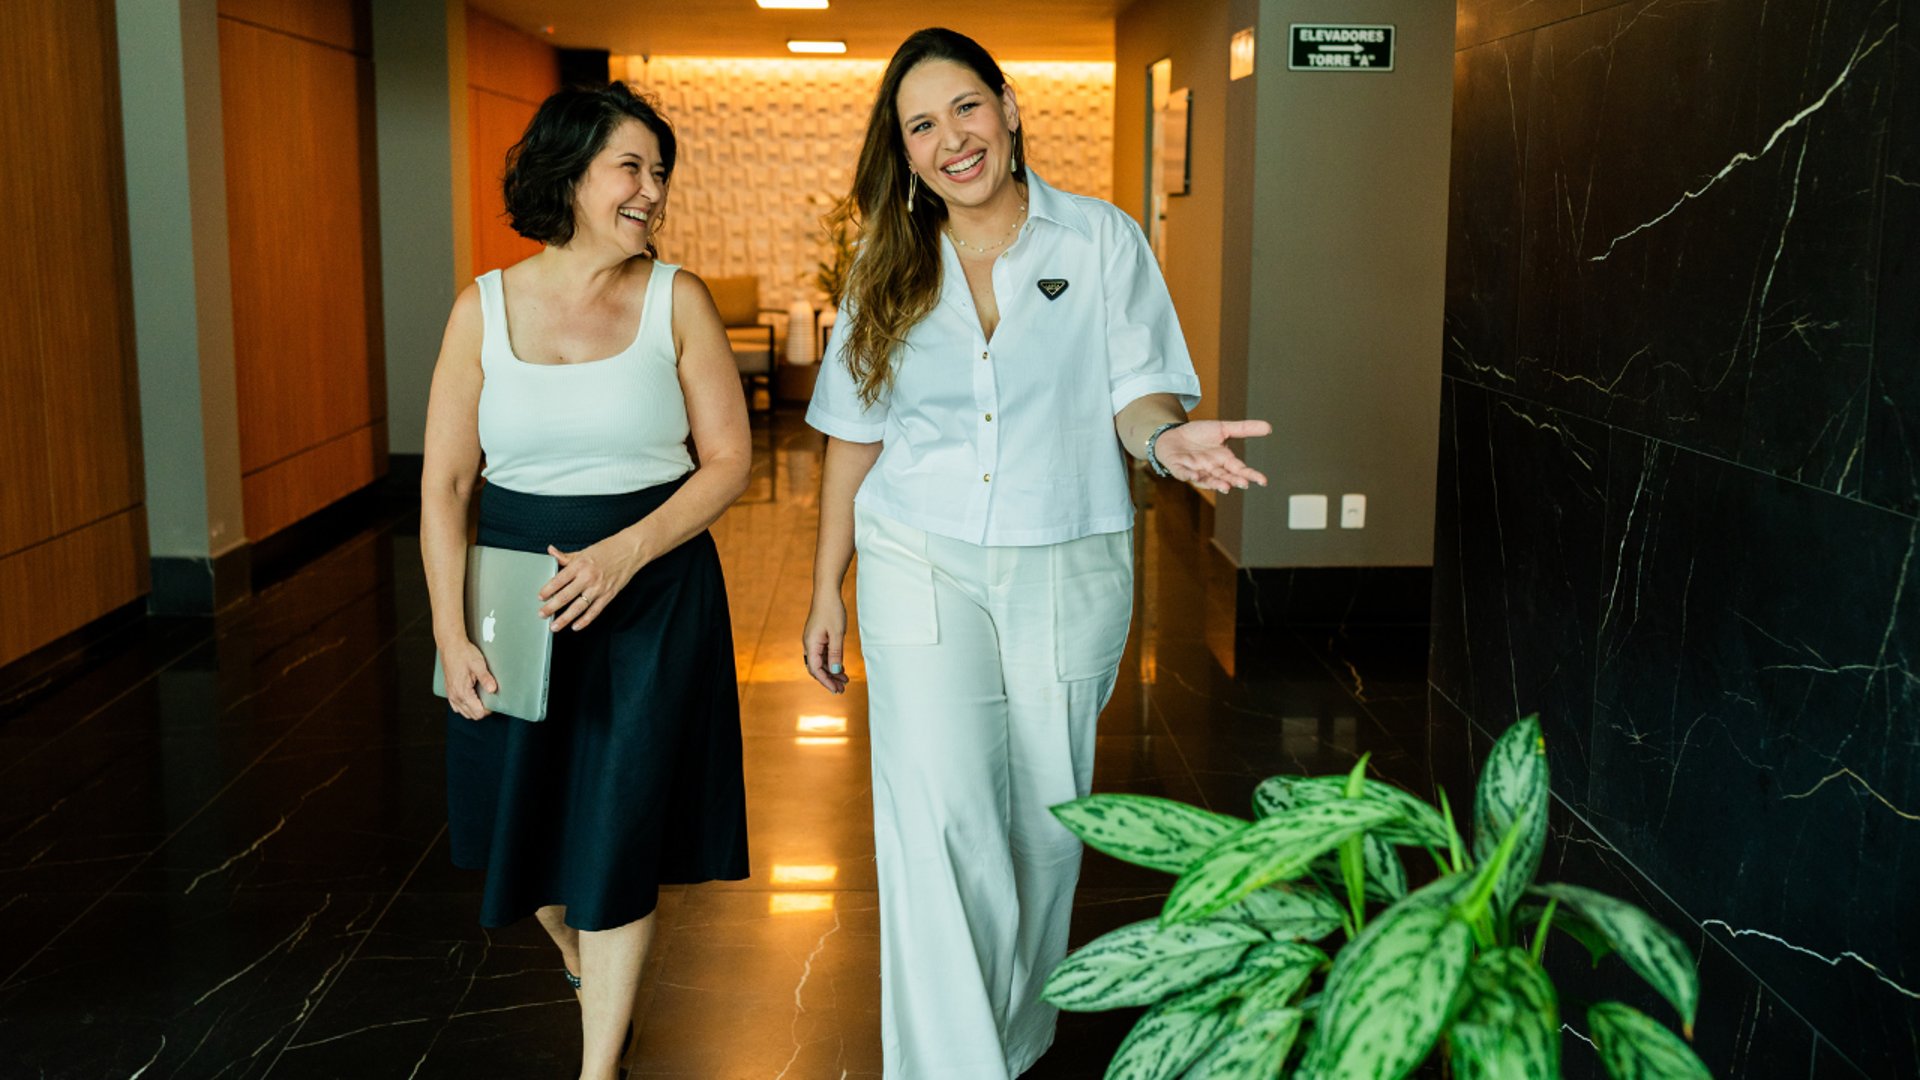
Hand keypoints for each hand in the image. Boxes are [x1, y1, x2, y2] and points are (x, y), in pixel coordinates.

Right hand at [442, 637, 497, 719]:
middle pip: (471, 715)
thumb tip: (493, 690)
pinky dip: (465, 706)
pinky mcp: (449, 690)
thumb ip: (486, 678)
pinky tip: (471, 698)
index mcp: (462, 692)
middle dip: (482, 710)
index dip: (488, 710)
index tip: (494, 702)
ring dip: (473, 709)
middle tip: (490, 699)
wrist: (450, 646)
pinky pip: (456, 706)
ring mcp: (450, 694)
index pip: (478, 712)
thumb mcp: (478, 665)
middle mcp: (455, 696)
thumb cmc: (463, 653)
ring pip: (463, 712)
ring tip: (482, 699)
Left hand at [539, 538, 642, 631]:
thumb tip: (551, 551)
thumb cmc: (607, 549)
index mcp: (579, 565)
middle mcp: (588, 577)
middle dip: (551, 607)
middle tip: (542, 614)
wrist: (630, 550)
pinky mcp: (609, 595)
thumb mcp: (584, 551)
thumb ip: (566, 556)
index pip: (559, 580)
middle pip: (565, 596)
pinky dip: (585, 620)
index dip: (547, 590)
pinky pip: (594, 611)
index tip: (540, 597)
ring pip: (578, 607)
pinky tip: (576, 626)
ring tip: (554, 626)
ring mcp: (599, 588)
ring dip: (565, 618)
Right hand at [802, 592, 850, 693]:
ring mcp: (813, 641)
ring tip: (844, 680)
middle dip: (829, 679)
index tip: (836, 690)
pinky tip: (841, 667)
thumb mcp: (837, 633)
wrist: (827, 593)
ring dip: (832, 671)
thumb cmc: (832, 610)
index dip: (826, 681)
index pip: (816, 669)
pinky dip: (832, 662)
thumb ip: (836, 653)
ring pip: (821, 662)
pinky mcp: (818, 637)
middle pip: (817, 668)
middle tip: (842, 689)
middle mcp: (809, 644)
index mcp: (811, 644)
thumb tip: (834, 670)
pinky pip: (823, 654)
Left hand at [1154, 419, 1272, 493]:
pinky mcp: (1179, 467)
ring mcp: (1195, 470)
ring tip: (1226, 486)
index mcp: (1224, 460)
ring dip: (1216, 483)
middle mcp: (1211, 468)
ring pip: (1208, 480)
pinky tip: (1195, 476)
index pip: (1240, 469)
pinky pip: (1184, 473)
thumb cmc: (1199, 435)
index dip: (1251, 475)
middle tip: (1244, 483)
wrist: (1173, 434)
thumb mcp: (1223, 429)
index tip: (1263, 481)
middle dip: (1234, 481)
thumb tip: (1270, 427)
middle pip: (1226, 477)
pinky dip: (1189, 475)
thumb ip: (1244, 429)